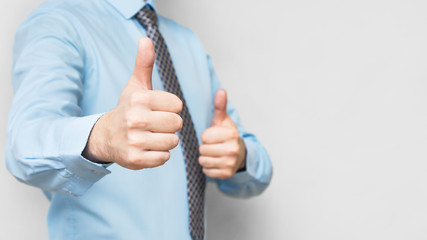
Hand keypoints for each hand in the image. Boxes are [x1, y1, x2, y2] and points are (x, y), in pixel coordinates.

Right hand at [83, 37, 182, 169]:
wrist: (106, 136)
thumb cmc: (128, 108)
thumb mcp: (135, 85)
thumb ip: (144, 64)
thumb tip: (146, 39)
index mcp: (139, 98)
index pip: (177, 105)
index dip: (171, 108)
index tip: (157, 109)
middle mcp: (135, 119)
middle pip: (177, 124)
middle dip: (170, 125)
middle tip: (155, 124)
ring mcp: (134, 140)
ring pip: (172, 142)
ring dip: (165, 141)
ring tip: (151, 136)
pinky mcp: (135, 159)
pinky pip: (164, 158)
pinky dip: (159, 155)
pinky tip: (147, 148)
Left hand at [198, 89, 246, 178]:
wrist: (239, 154)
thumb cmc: (226, 135)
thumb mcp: (223, 120)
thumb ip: (220, 106)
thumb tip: (221, 90)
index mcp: (231, 134)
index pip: (205, 137)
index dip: (206, 136)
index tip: (213, 136)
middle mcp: (233, 149)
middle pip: (203, 149)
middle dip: (205, 147)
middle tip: (213, 146)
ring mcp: (230, 163)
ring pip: (203, 161)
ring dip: (205, 158)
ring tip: (214, 154)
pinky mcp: (226, 174)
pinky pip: (206, 171)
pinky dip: (208, 168)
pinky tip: (216, 162)